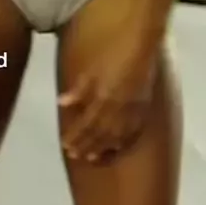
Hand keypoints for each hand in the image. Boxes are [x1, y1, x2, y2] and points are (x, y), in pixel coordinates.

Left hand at [58, 24, 157, 163]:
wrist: (141, 46)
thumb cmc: (113, 53)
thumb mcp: (92, 69)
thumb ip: (79, 89)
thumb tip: (61, 104)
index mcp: (103, 98)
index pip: (86, 123)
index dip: (75, 135)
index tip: (65, 144)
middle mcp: (117, 109)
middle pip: (99, 133)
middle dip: (86, 145)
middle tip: (74, 154)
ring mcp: (132, 111)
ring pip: (115, 136)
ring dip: (102, 148)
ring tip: (91, 157)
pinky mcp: (143, 109)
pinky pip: (133, 132)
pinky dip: (123, 143)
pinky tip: (116, 148)